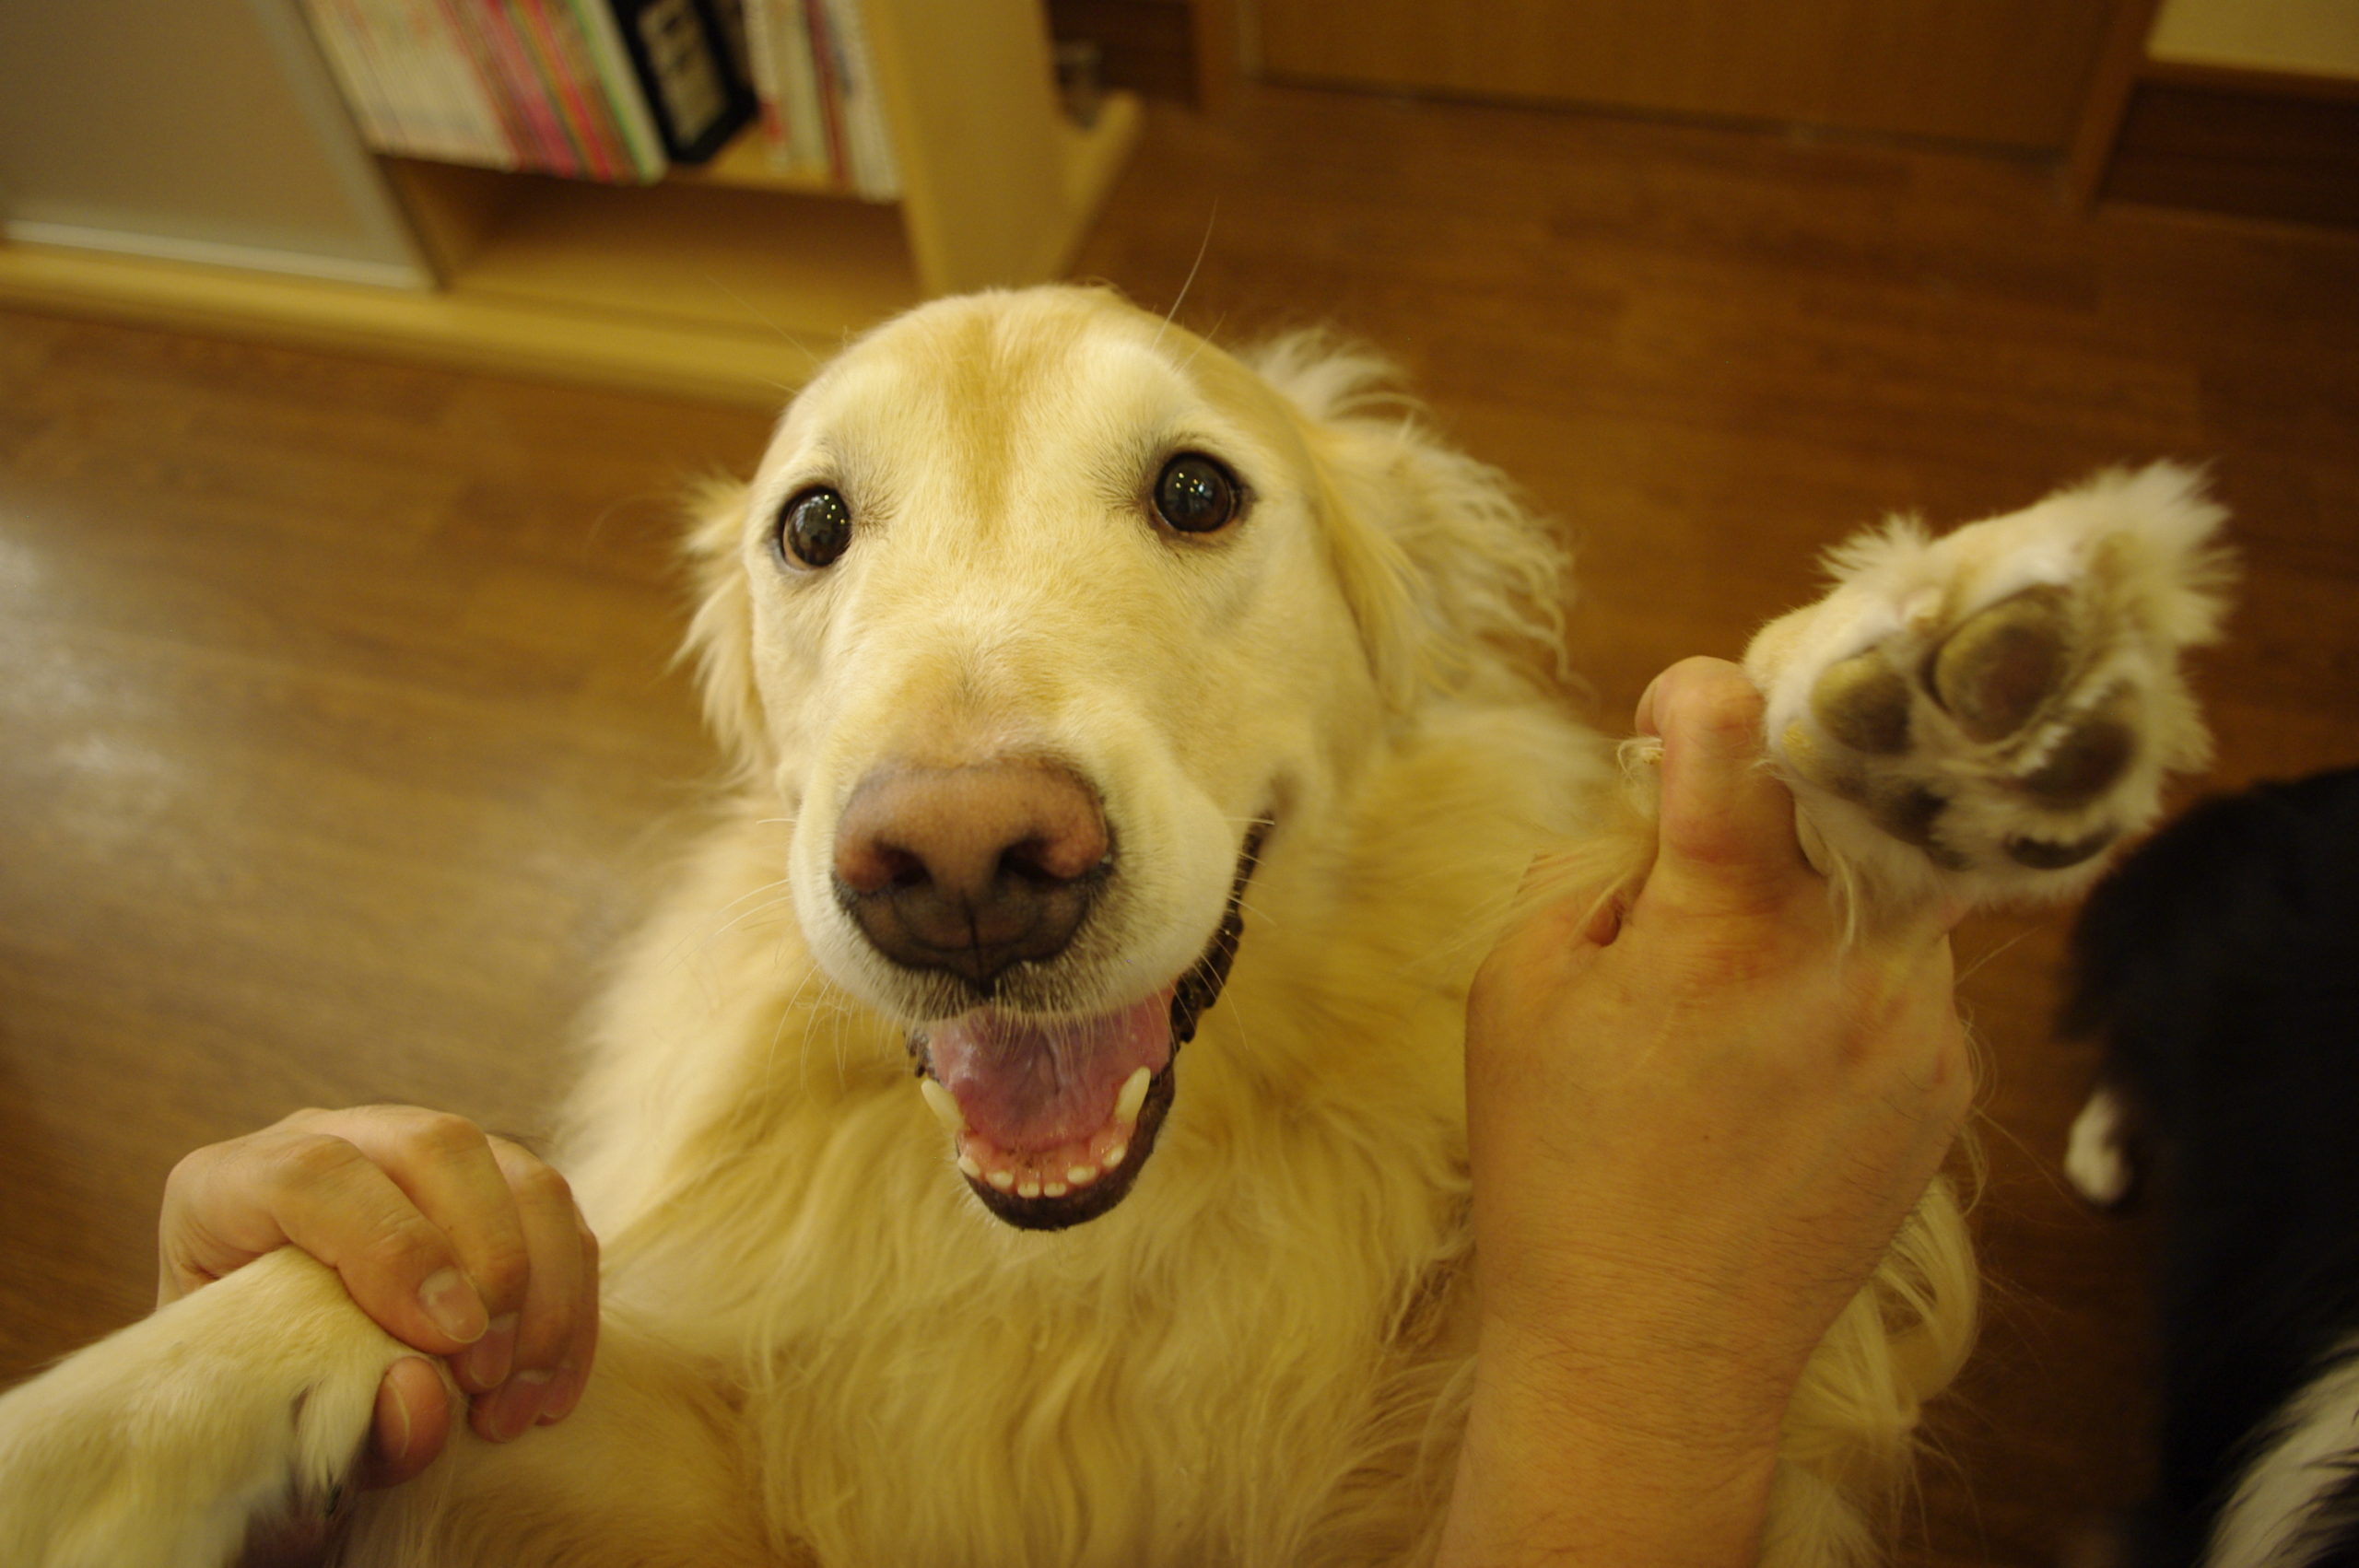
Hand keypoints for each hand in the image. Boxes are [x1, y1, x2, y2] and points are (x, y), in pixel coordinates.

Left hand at [160, 1106, 599, 1487]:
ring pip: (517, 1169)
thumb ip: (334, 1418)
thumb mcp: (264, 1421)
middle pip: (436, 1147)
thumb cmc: (252, 1402)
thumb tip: (427, 1400)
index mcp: (229, 1188)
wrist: (270, 1394)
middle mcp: (332, 1142)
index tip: (444, 1341)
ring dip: (543, 1285)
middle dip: (486, 1261)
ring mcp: (419, 1154)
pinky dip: (570, 1300)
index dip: (389, 1249)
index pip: (312, 1175)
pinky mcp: (489, 1183)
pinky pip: (559, 1216)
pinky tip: (549, 1386)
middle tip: (484, 1373)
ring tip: (518, 1394)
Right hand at [1443, 657, 1971, 1565]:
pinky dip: (1848, 966)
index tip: (1665, 721)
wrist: (1652, 1354)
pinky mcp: (1950, 1083)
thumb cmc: (1559, 1170)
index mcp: (1727, 924)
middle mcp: (1852, 957)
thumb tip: (1670, 801)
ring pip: (1885, 879)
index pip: (1743, 722)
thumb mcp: (1519, 988)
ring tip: (1733, 972)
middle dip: (1772, 779)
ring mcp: (1922, 1025)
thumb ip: (1598, 862)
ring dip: (1814, 881)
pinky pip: (1909, 970)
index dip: (1695, 695)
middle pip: (1841, 787)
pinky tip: (1778, 1043)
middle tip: (1709, 823)